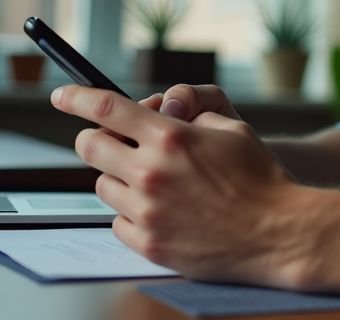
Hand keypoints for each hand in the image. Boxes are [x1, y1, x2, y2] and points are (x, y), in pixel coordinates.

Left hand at [50, 85, 308, 285]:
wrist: (279, 233)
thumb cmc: (261, 177)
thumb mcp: (231, 128)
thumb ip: (190, 117)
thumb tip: (162, 113)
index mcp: (171, 136)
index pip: (107, 108)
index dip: (76, 98)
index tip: (60, 96)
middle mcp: (151, 172)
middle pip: (90, 146)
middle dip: (97, 139)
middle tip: (115, 142)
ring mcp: (147, 211)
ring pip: (103, 185)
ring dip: (119, 177)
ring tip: (152, 182)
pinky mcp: (149, 243)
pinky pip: (117, 222)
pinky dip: (131, 213)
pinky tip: (160, 211)